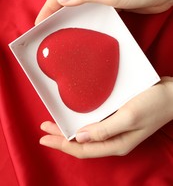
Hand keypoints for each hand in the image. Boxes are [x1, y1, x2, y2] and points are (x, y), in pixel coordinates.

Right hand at [35, 0, 172, 23]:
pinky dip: (80, 17)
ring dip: (66, 15)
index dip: (49, 5)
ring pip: (77, 4)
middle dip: (54, 11)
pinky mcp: (107, 0)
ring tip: (57, 29)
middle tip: (45, 28)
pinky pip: (89, 9)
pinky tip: (78, 26)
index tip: (40, 21)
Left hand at [39, 77, 172, 157]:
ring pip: (87, 133)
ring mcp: (116, 129)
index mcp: (116, 143)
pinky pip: (95, 123)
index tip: (44, 136)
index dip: (61, 144)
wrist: (171, 95)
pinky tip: (75, 115)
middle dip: (61, 137)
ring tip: (55, 124)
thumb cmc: (153, 105)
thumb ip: (105, 129)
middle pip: (82, 143)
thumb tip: (79, 137)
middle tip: (44, 128)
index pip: (82, 149)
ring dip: (70, 129)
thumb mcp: (129, 117)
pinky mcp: (117, 118)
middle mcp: (114, 139)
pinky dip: (82, 121)